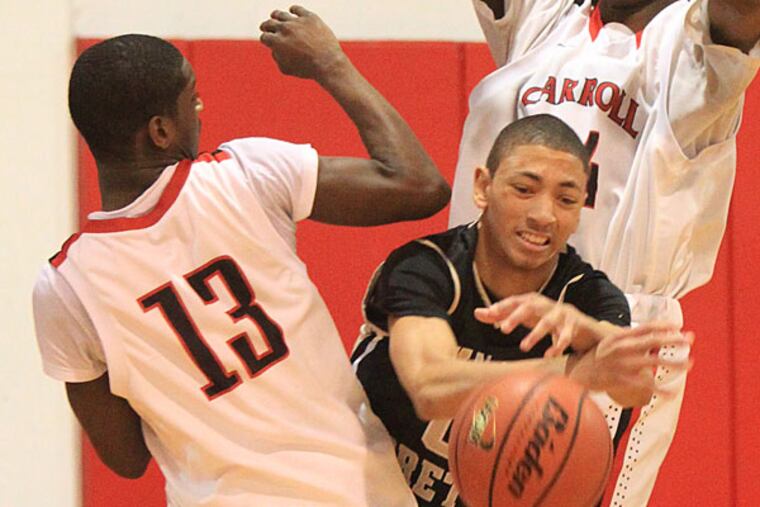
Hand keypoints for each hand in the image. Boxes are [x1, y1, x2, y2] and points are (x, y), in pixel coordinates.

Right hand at [259, 6, 347, 80]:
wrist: (328, 63)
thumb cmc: (307, 69)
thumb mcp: (286, 69)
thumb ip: (277, 58)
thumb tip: (274, 49)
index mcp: (277, 42)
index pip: (264, 37)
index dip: (265, 39)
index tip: (267, 40)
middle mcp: (285, 29)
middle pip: (270, 23)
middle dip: (266, 26)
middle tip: (265, 27)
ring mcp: (297, 22)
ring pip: (281, 14)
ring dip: (276, 16)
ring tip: (275, 16)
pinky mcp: (310, 17)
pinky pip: (298, 9)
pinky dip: (293, 10)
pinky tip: (292, 12)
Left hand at [474, 293, 596, 356]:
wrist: (581, 323)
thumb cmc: (545, 318)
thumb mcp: (524, 316)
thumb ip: (501, 315)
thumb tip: (477, 313)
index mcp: (532, 301)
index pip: (515, 301)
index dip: (502, 306)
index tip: (489, 313)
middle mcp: (546, 305)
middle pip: (530, 307)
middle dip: (516, 317)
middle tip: (502, 329)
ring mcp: (562, 314)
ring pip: (548, 322)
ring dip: (535, 334)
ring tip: (523, 347)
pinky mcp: (574, 325)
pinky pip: (566, 336)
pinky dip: (557, 346)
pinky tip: (548, 356)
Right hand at [571, 324, 693, 397]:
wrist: (576, 374)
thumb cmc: (594, 359)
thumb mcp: (607, 344)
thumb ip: (626, 341)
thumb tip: (648, 340)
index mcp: (618, 337)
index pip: (644, 327)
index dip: (662, 325)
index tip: (678, 326)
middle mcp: (621, 348)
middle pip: (651, 341)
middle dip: (672, 339)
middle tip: (689, 339)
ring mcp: (621, 364)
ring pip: (652, 362)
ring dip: (673, 363)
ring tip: (690, 364)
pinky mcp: (620, 380)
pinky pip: (644, 384)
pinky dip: (659, 389)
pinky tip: (672, 393)